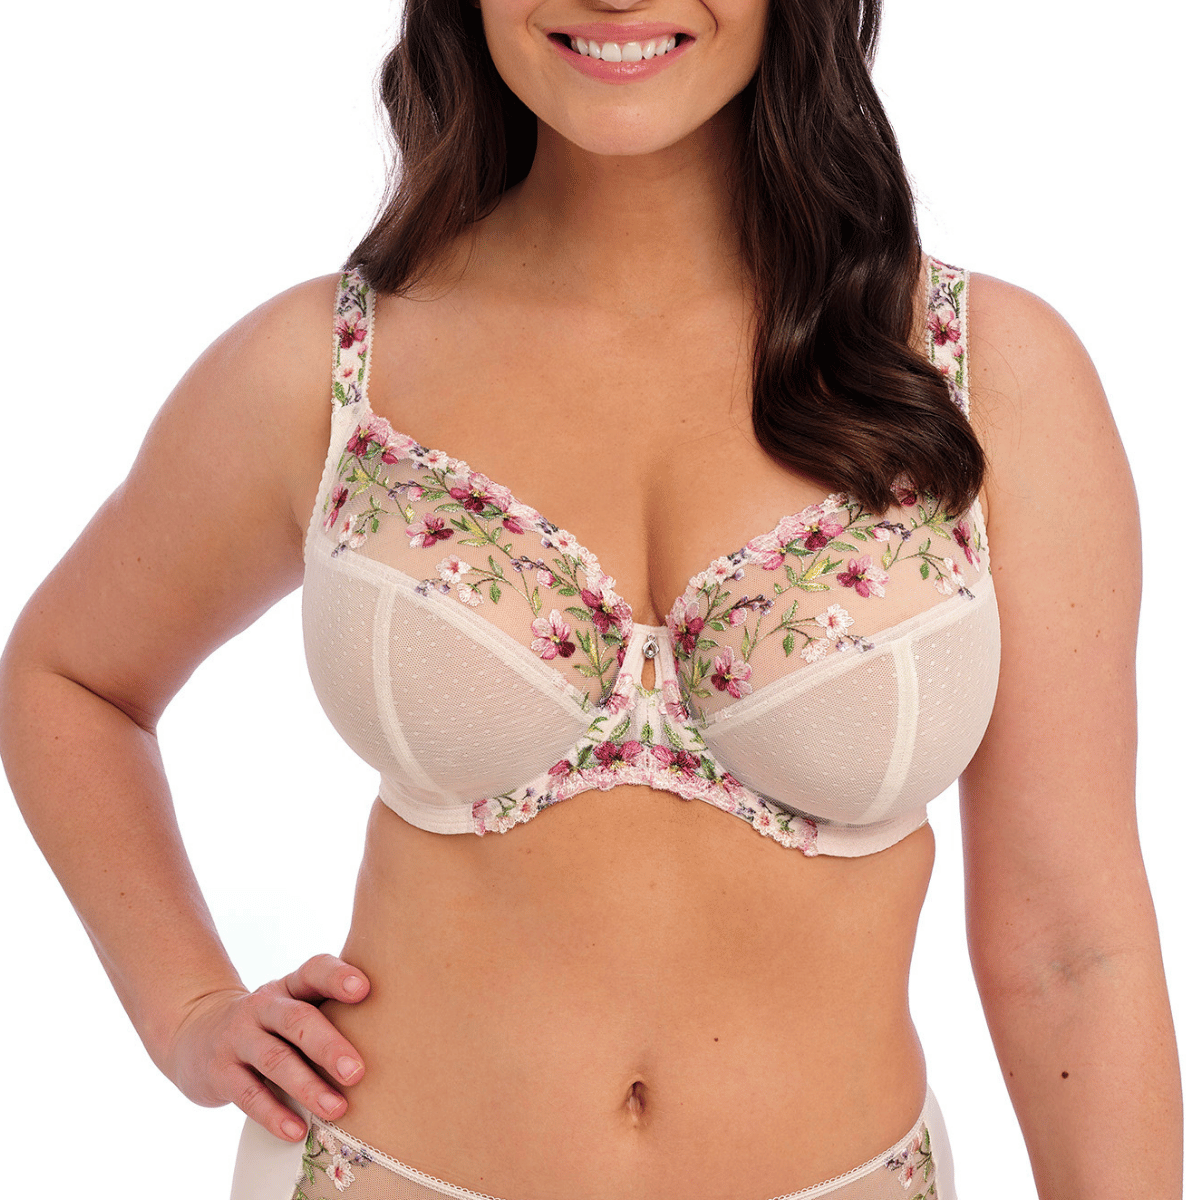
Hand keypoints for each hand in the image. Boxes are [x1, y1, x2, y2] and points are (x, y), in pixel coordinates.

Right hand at [162, 954, 370, 1141]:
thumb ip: (331, 1010)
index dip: (338, 977)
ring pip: (274, 1060)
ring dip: (307, 1086)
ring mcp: (238, 1037)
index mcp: (290, 986)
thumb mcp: (295, 1005)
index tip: (365, 989)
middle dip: (328, 1045)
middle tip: (357, 1071)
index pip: (314, 970)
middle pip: (297, 1020)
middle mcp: (263, 1006)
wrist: (198, 1034)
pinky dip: (274, 1114)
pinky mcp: (220, 1071)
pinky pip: (248, 1094)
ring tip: (338, 1109)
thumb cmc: (272, 1023)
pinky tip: (297, 1131)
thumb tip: (395, 1032)